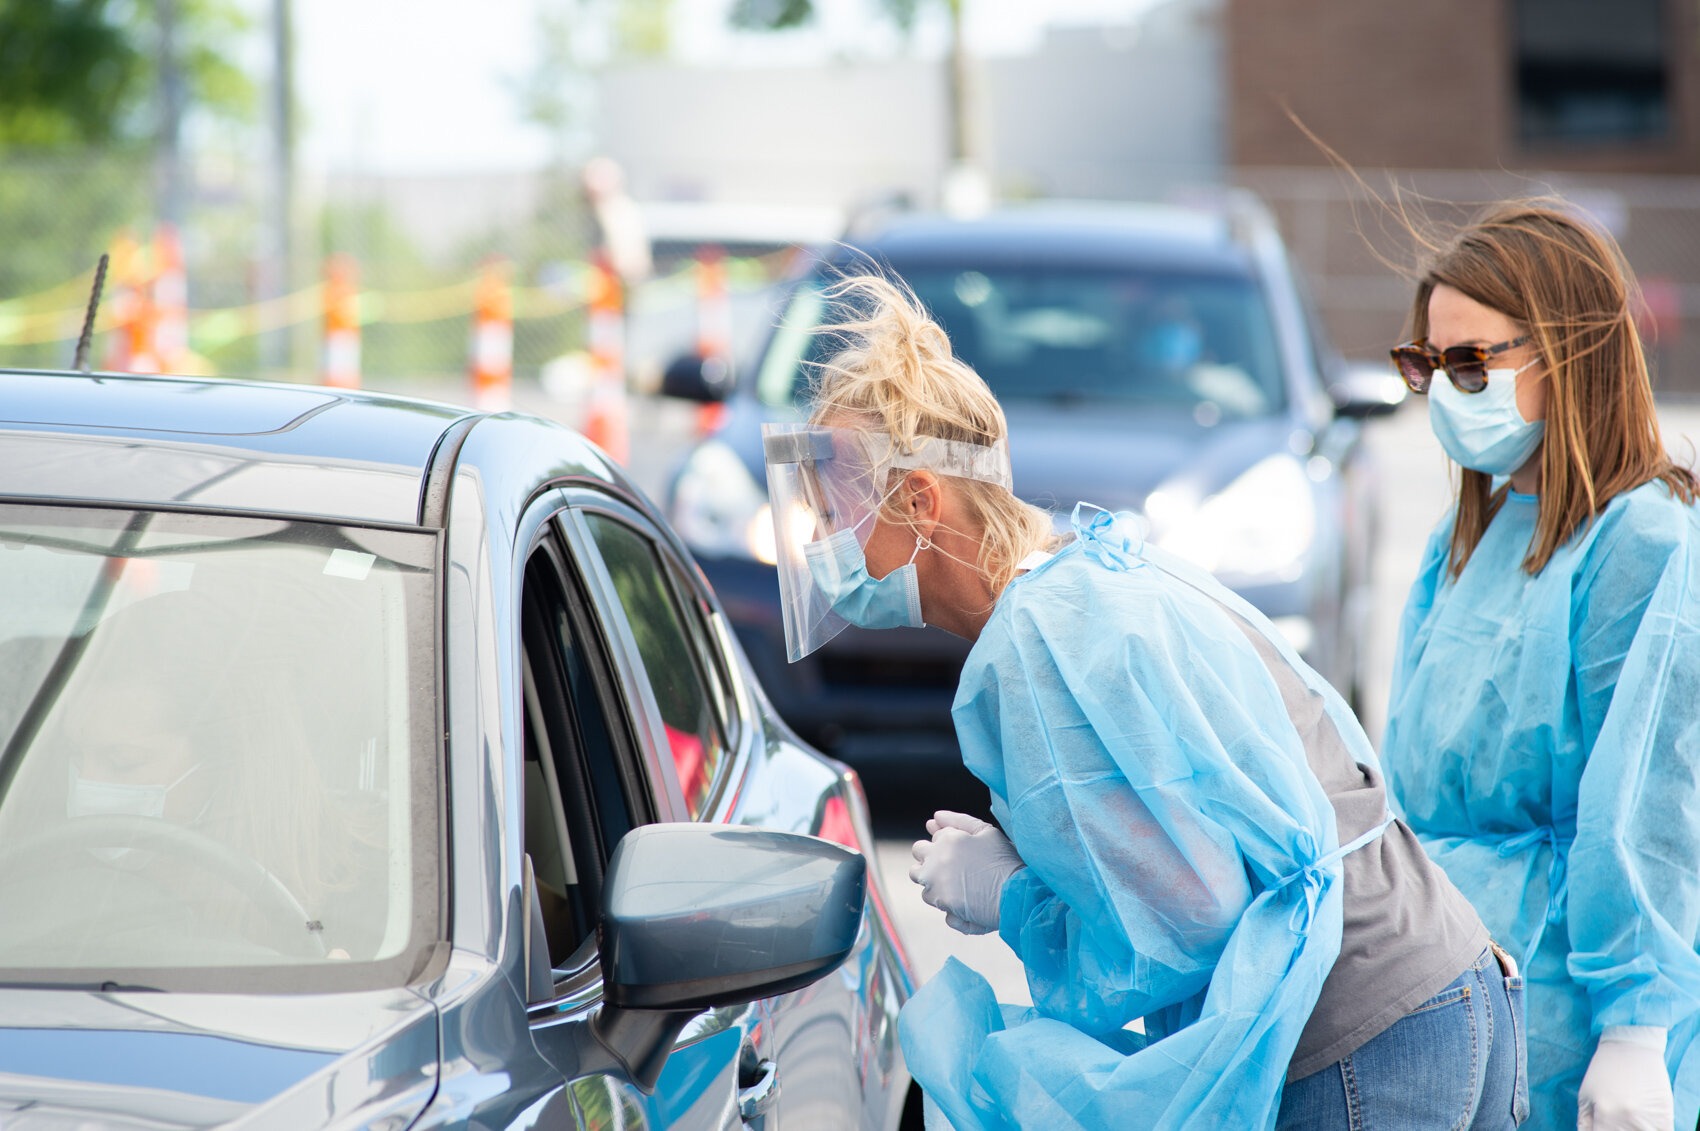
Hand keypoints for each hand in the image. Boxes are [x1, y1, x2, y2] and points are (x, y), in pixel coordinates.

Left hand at [908, 810, 1024, 935]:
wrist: (1016, 893)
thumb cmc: (1005, 861)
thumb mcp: (987, 832)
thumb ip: (959, 821)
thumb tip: (935, 817)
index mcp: (947, 839)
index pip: (930, 840)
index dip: (943, 848)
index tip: (959, 856)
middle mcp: (935, 860)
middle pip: (918, 856)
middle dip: (929, 860)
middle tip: (952, 869)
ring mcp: (936, 883)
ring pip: (921, 880)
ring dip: (934, 881)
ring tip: (959, 885)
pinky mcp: (942, 903)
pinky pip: (933, 900)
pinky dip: (944, 901)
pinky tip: (963, 899)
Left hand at [1578, 1027, 1671, 1130]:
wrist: (1630, 1046)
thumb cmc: (1603, 1070)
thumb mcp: (1585, 1095)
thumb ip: (1585, 1122)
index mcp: (1604, 1115)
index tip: (1603, 1126)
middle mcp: (1626, 1120)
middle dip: (1617, 1130)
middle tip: (1616, 1120)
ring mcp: (1648, 1119)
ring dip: (1635, 1129)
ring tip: (1630, 1114)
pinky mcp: (1665, 1116)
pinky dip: (1653, 1129)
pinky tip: (1645, 1120)